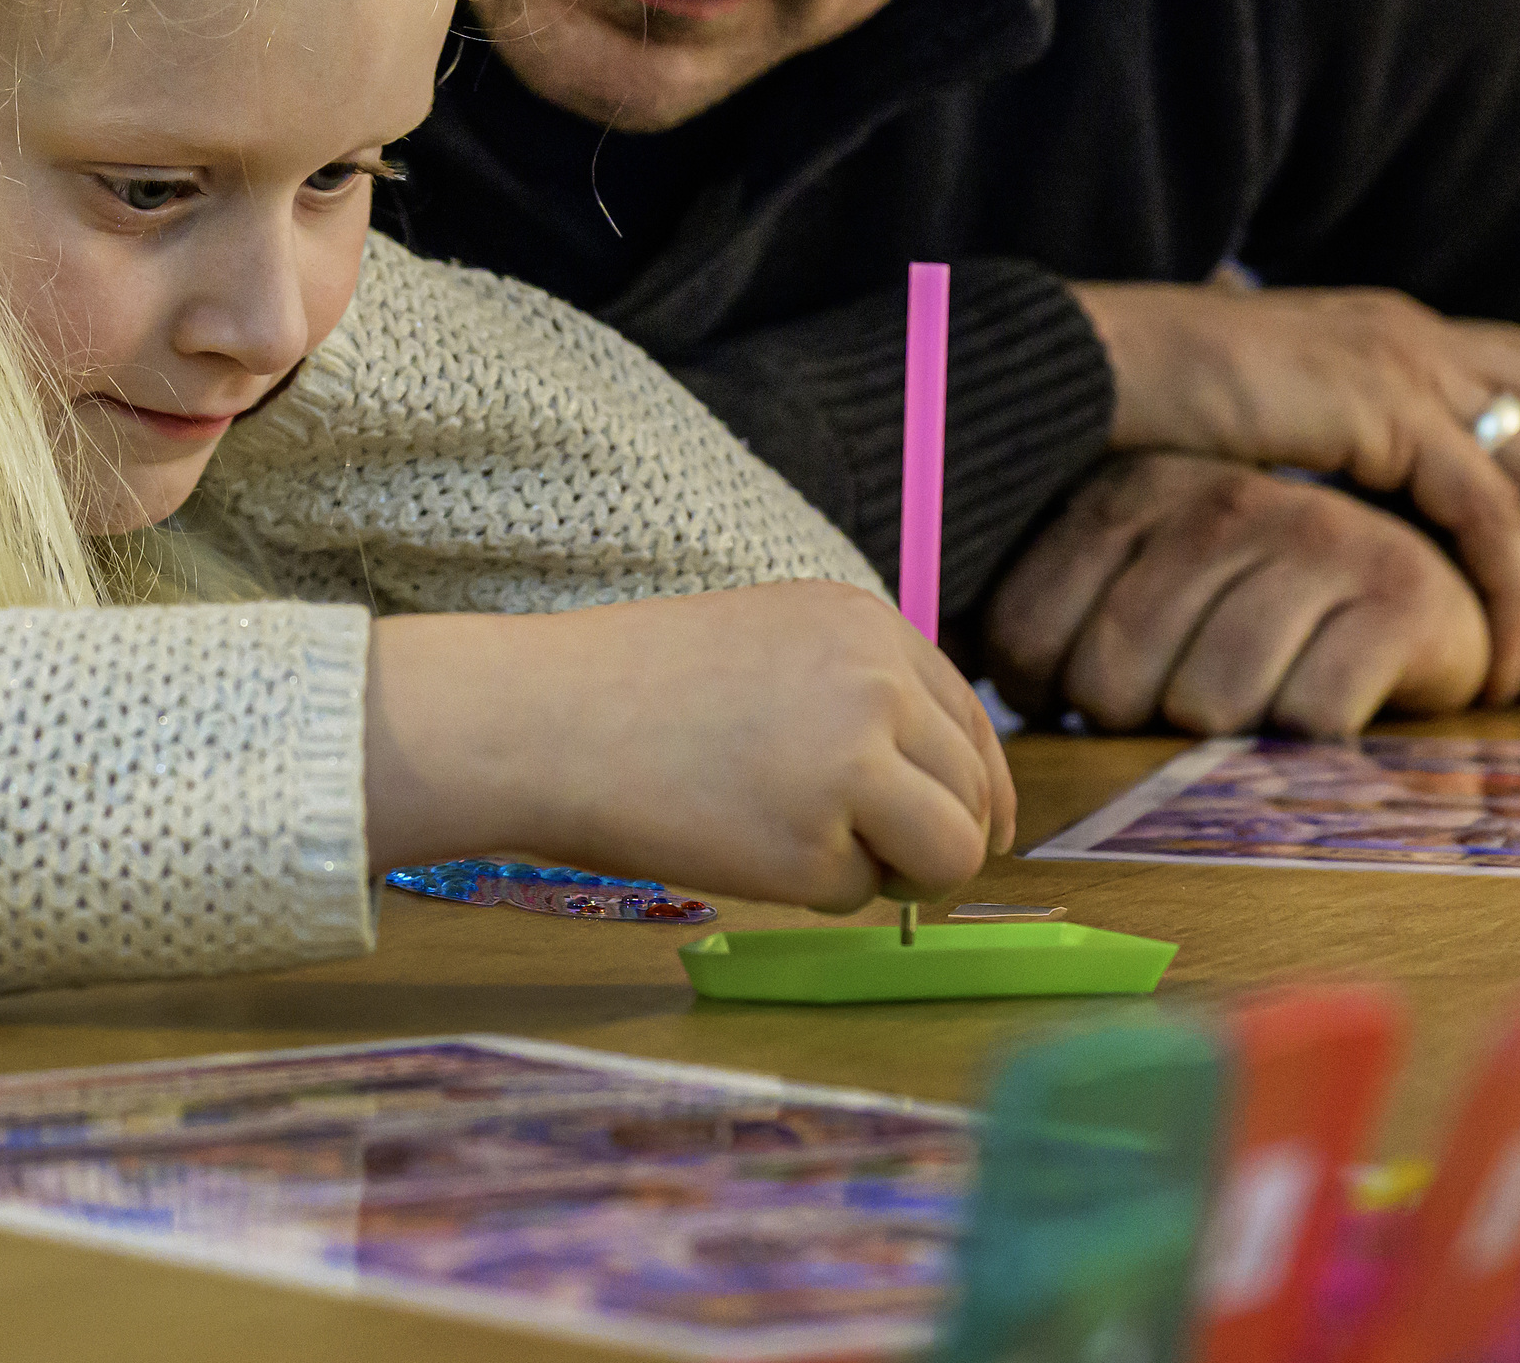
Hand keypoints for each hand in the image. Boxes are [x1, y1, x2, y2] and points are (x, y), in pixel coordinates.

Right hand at [363, 581, 1015, 912]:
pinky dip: (812, 894)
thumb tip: (941, 786)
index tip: (974, 829)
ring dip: (891, 872)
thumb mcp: (768, 646)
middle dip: (934, 840)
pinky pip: (860, 895)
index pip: (968, 718)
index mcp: (866, 624)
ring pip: (951, 852)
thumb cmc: (632, 690)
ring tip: (801, 848)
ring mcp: (856, 760)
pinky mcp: (819, 841)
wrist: (542, 720)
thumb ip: (856, 693)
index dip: (977, 786)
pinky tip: (739, 848)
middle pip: (973, 792)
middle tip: (862, 855)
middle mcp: (878, 682)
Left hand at [985, 455, 1493, 734]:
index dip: (1042, 696)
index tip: (1079, 698)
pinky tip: (1319, 702)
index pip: (1025, 629)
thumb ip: (1046, 612)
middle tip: (1178, 703)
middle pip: (1112, 679)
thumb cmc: (1256, 609)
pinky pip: (1306, 719)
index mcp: (1137, 486)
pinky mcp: (1398, 596)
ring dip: (1224, 733)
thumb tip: (943, 669)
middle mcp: (1223, 498)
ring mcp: (1317, 539)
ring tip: (1252, 698)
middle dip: (1135, 723)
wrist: (1425, 593)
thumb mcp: (1142, 583)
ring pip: (1208, 705)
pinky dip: (1305, 739)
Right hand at [1071, 281, 1519, 702]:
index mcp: (1396, 331)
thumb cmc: (1143, 408)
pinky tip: (1491, 648)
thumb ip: (1324, 446)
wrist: (1086, 363)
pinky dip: (1509, 584)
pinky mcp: (1385, 409)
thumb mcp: (1261, 422)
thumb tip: (1343, 510)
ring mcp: (1408, 365)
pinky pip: (1489, 508)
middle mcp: (1420, 337)